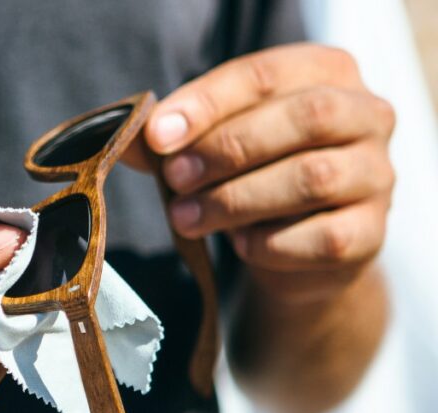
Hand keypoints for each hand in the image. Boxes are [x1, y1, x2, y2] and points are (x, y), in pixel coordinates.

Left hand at [144, 43, 393, 303]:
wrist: (295, 253)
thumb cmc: (250, 180)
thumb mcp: (212, 148)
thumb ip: (172, 140)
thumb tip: (122, 140)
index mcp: (327, 73)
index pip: (266, 74)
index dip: (208, 103)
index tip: (159, 134)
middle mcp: (366, 116)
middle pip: (304, 117)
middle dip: (227, 148)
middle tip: (175, 178)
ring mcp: (377, 176)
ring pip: (313, 178)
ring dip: (236, 200)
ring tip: (186, 218)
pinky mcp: (370, 234)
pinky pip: (322, 237)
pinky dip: (270, 243)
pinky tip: (240, 245)